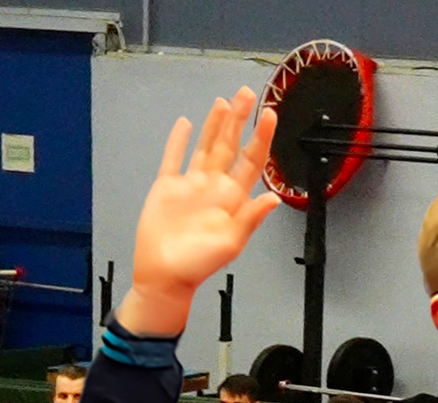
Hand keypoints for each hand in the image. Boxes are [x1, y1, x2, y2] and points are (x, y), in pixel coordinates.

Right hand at [117, 88, 281, 336]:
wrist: (164, 274)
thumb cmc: (199, 264)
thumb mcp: (231, 243)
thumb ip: (251, 218)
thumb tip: (273, 198)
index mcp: (233, 199)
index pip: (252, 161)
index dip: (261, 138)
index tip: (269, 115)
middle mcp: (215, 187)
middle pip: (230, 146)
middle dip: (239, 120)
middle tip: (248, 93)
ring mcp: (191, 185)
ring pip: (206, 146)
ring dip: (216, 124)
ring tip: (225, 102)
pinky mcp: (167, 187)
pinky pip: (174, 158)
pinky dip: (179, 140)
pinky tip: (186, 124)